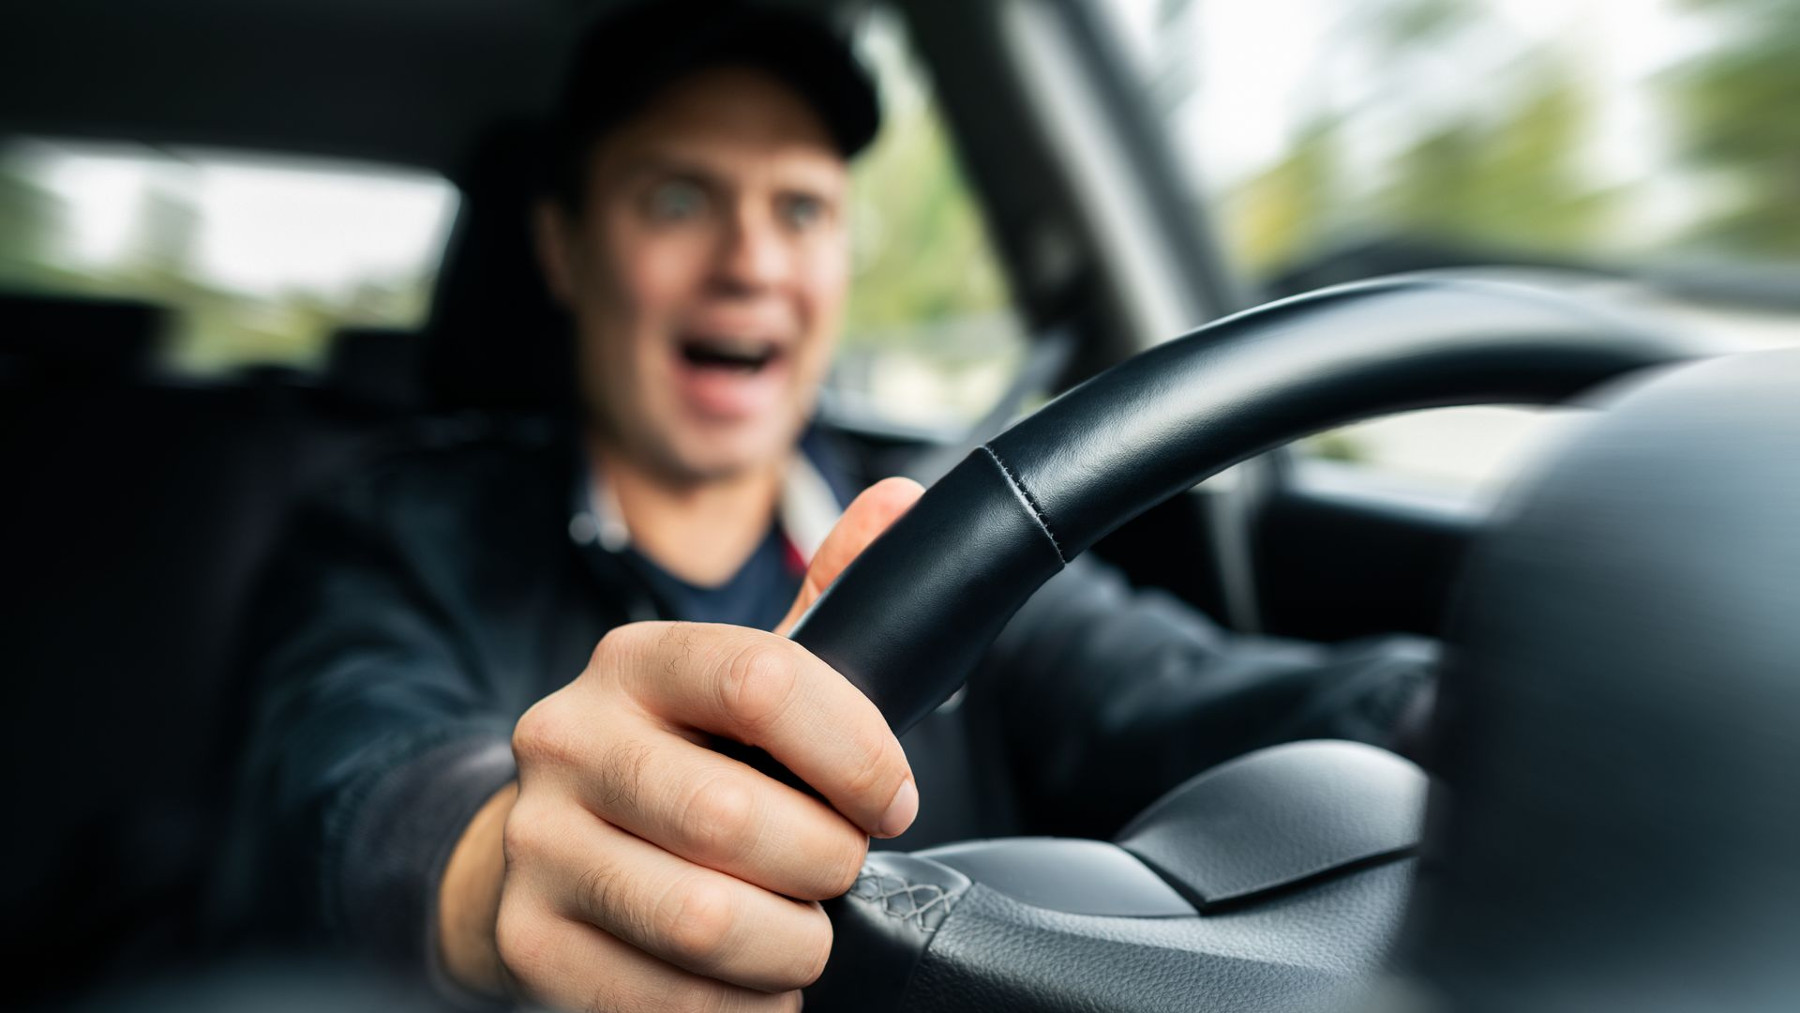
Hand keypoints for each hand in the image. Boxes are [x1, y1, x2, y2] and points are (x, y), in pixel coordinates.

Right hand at [440, 478, 924, 1010]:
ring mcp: (536, 840)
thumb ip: (826, 602)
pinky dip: (740, 1007)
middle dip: (826, 863)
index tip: (894, 799)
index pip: (763, 679)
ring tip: (803, 937)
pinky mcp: (526, 937)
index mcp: (636, 661)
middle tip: (840, 874)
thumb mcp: (743, 681)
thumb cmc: (680, 763)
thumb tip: (899, 503)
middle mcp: (567, 738)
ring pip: (703, 918)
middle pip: (736, 816)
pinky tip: (754, 982)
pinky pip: (664, 999)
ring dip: (790, 945)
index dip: (858, 751)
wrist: (542, 851)